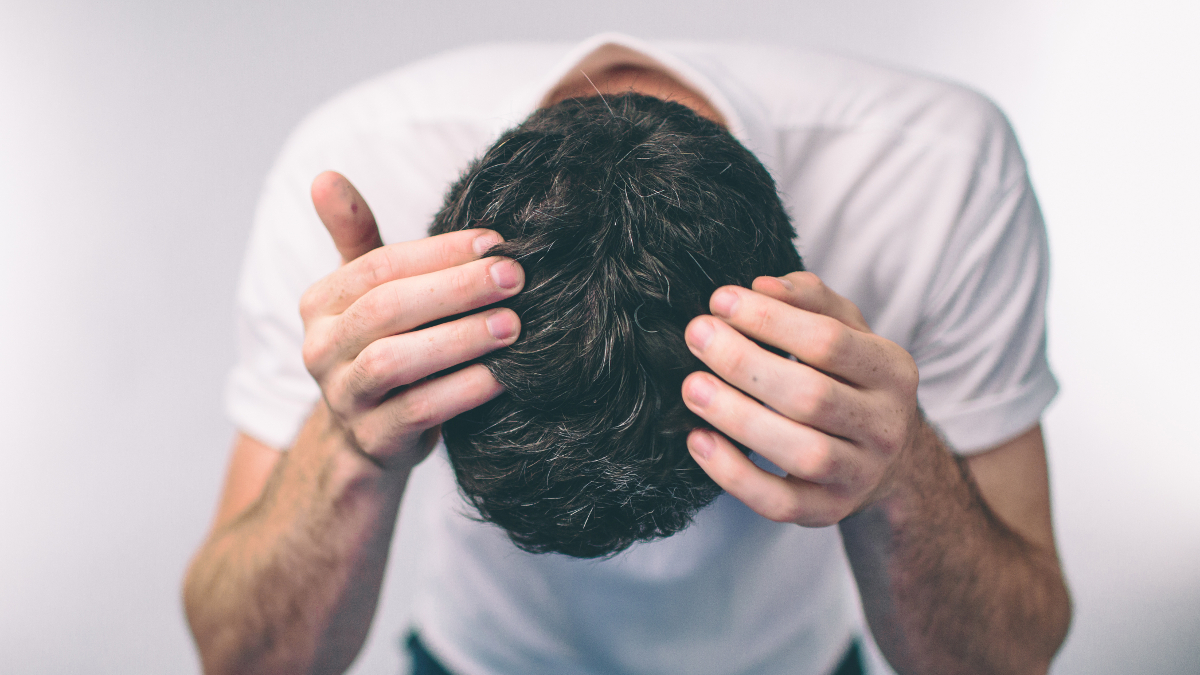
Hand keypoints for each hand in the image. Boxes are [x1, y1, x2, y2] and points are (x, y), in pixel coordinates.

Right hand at [299, 172, 523, 471]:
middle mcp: (321, 349)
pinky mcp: (373, 440)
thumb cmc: (384, 346)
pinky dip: (462, 392)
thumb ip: (356, 236)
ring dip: (459, 339)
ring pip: (394, 362)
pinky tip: (502, 376)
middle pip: (386, 309)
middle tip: (514, 277)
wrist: (371, 438)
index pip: (377, 267)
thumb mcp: (367, 292)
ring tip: (513, 326)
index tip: (495, 242)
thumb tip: (325, 176)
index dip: (437, 252)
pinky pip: (417, 411)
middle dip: (455, 289)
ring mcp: (344, 398)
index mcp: (321, 304)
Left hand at [681, 272, 921, 525]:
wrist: (885, 459)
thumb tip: (761, 286)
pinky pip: (780, 502)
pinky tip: (699, 439)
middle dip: (745, 363)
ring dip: (738, 417)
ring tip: (693, 386)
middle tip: (698, 335)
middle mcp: (885, 426)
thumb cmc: (850, 380)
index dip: (770, 320)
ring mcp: (860, 475)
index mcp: (892, 370)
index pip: (829, 342)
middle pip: (812, 397)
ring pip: (801, 453)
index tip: (721, 301)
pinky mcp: (829, 511)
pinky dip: (734, 474)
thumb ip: (810, 301)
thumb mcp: (847, 331)